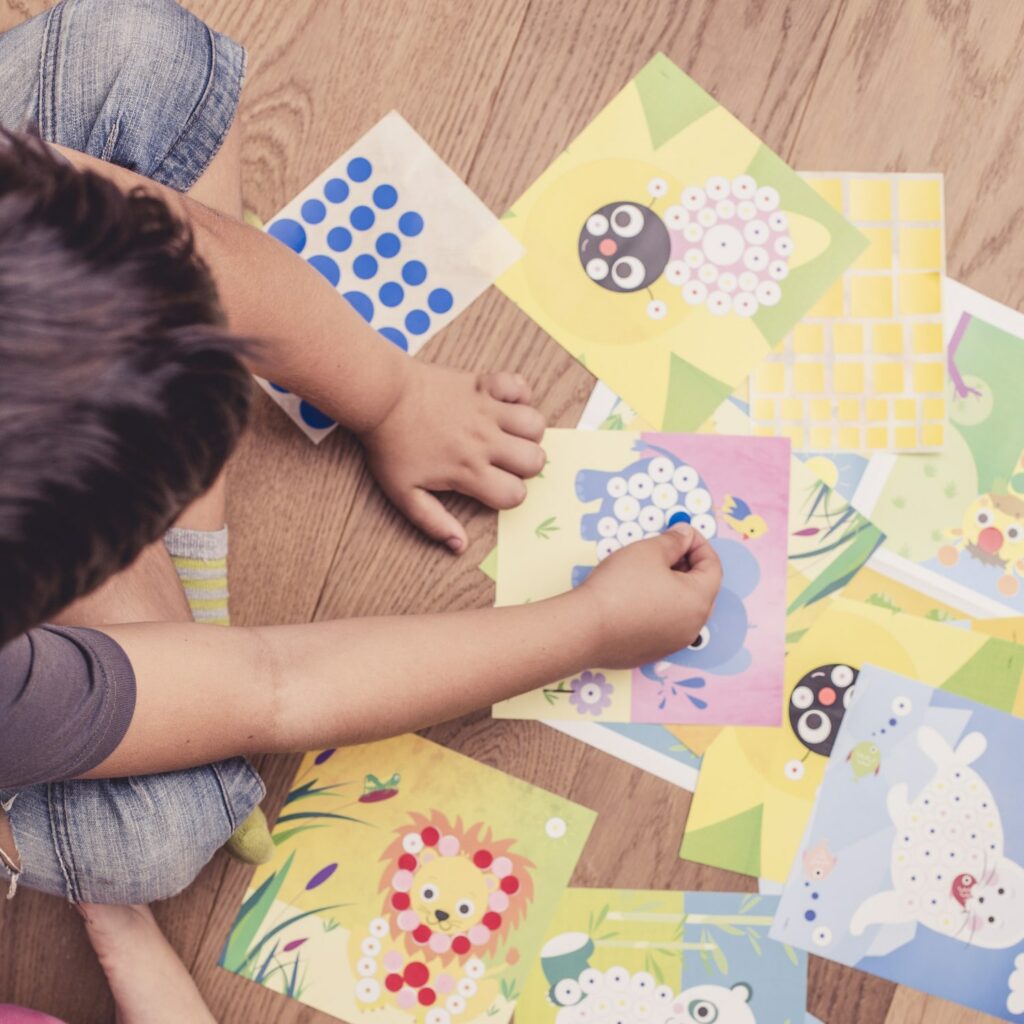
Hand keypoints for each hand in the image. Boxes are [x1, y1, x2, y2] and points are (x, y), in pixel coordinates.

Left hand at [358, 362, 545, 552]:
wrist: (382, 397)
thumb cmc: (390, 446)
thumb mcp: (404, 494)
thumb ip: (432, 522)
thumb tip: (459, 545)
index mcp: (469, 470)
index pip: (515, 494)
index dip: (509, 496)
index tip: (494, 489)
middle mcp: (485, 441)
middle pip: (535, 460)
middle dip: (527, 467)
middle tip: (506, 463)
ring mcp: (487, 410)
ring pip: (535, 424)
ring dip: (528, 433)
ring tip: (510, 435)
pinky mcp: (483, 384)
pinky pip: (519, 386)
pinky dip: (519, 395)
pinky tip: (504, 405)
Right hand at [577, 524, 722, 668]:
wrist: (585, 628)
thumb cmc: (619, 586)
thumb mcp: (648, 551)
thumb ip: (674, 541)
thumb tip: (685, 536)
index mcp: (699, 600)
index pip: (713, 567)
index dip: (699, 544)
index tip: (681, 533)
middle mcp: (693, 626)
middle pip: (700, 589)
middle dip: (686, 566)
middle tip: (665, 551)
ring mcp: (673, 643)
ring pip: (682, 609)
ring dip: (672, 588)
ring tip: (647, 573)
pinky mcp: (653, 653)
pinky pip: (664, 625)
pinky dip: (658, 608)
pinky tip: (635, 597)